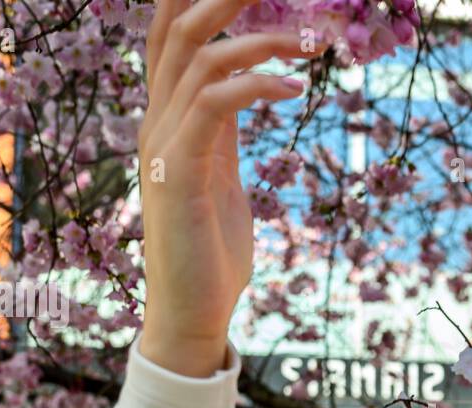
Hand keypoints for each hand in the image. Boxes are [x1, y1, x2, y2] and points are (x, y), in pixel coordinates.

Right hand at [138, 0, 326, 376]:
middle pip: (176, 30)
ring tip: (314, 39)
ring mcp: (163, 146)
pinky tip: (296, 89)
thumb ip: (225, 128)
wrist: (192, 312)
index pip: (168, 36)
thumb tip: (250, 85)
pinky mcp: (179, 173)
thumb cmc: (210, 249)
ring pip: (199, 60)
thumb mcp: (222, 173)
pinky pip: (214, 107)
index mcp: (167, 120)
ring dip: (260, 39)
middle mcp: (157, 123)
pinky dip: (256, 86)